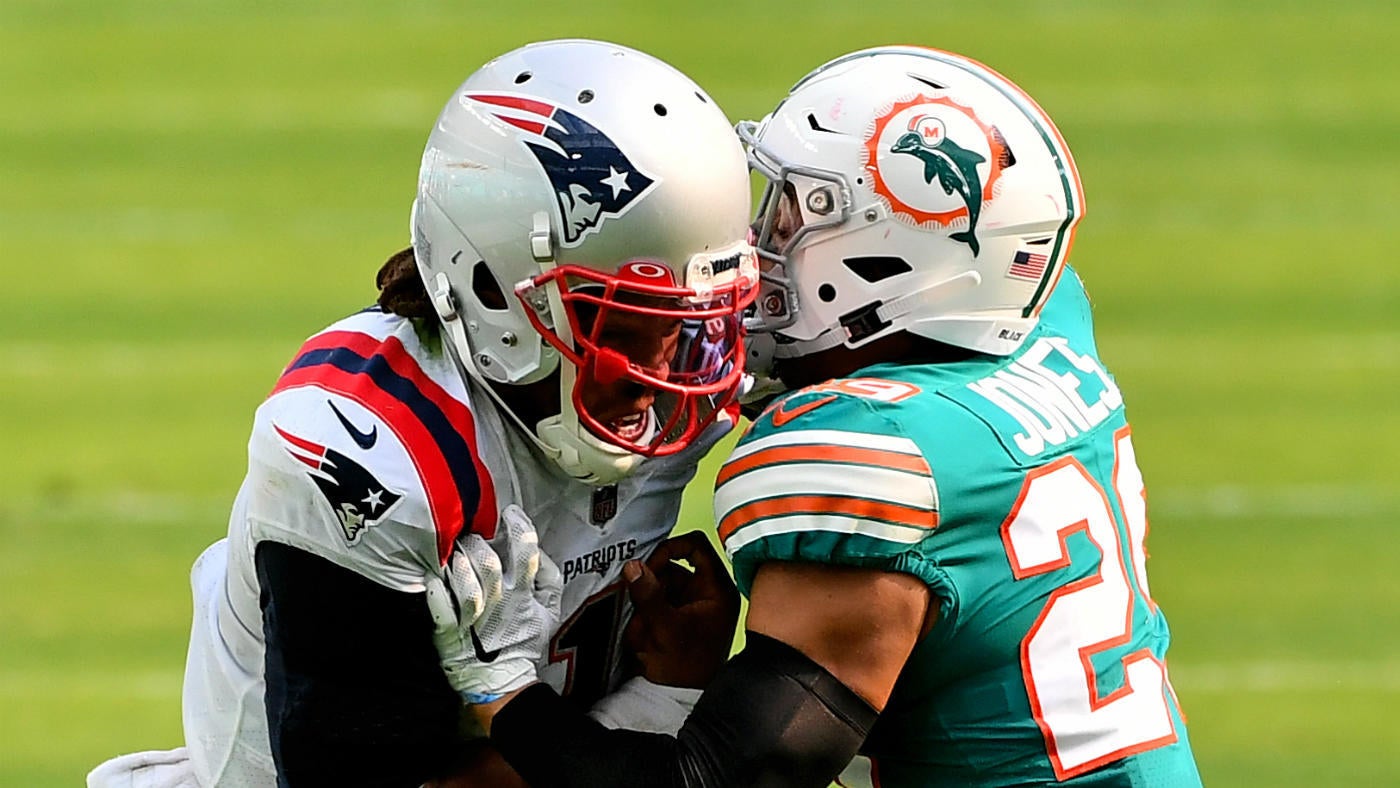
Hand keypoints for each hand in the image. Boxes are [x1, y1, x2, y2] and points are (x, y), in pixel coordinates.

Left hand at [426, 504, 561, 704]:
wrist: (499, 679)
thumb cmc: (522, 641)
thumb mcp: (550, 612)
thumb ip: (551, 580)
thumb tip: (541, 552)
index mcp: (522, 595)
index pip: (526, 553)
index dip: (519, 527)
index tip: (510, 513)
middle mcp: (498, 602)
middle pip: (488, 561)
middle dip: (478, 542)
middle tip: (472, 535)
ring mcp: (472, 616)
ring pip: (464, 578)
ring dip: (458, 561)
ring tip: (454, 553)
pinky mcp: (449, 629)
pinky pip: (440, 604)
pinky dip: (435, 587)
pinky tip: (433, 576)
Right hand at [623, 531, 739, 687]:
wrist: (687, 697)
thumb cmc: (686, 666)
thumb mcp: (664, 628)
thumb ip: (648, 595)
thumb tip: (632, 566)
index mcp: (716, 588)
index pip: (695, 545)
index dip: (669, 548)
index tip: (649, 566)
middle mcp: (707, 591)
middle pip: (672, 566)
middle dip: (651, 586)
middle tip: (639, 604)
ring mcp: (693, 603)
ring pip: (661, 585)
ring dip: (646, 603)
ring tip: (645, 630)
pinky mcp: (680, 614)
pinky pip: (658, 601)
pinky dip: (647, 614)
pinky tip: (646, 635)